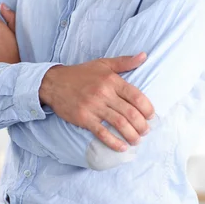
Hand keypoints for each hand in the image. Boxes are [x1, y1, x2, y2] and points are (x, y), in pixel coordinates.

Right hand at [39, 54, 153, 151]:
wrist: (54, 83)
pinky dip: (114, 142)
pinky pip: (102, 133)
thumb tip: (144, 56)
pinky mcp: (83, 118)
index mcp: (111, 80)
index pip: (136, 96)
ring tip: (136, 140)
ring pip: (119, 124)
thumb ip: (125, 62)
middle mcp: (104, 93)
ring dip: (132, 136)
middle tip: (145, 131)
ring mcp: (93, 107)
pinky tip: (122, 147)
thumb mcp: (103, 64)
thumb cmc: (81, 73)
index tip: (151, 116)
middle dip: (142, 126)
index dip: (147, 109)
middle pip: (130, 113)